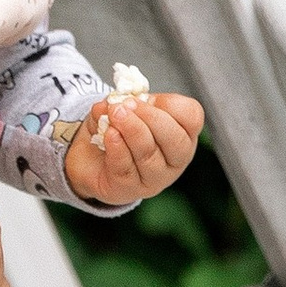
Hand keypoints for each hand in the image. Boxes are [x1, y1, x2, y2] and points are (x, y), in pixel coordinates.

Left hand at [65, 88, 204, 209]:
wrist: (93, 159)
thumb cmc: (119, 129)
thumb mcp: (124, 108)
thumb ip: (122, 100)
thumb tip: (115, 102)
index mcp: (183, 133)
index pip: (191, 117)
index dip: (170, 104)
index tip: (147, 97)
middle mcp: (175, 159)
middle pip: (175, 139)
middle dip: (149, 117)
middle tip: (125, 106)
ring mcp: (154, 178)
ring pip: (149, 154)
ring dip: (131, 130)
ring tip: (113, 114)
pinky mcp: (129, 189)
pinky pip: (125, 168)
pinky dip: (117, 148)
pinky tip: (109, 135)